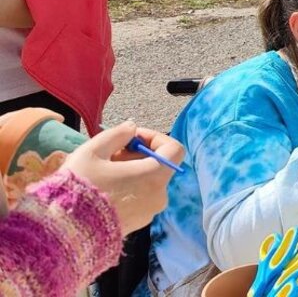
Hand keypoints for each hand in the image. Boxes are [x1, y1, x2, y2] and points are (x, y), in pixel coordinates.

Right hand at [61, 122, 185, 235]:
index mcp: (154, 176)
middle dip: (136, 155)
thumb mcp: (93, 151)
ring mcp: (149, 213)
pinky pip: (140, 198)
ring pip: (147, 182)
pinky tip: (103, 189)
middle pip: (158, 165)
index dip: (154, 138)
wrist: (62, 231)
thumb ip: (117, 135)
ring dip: (130, 171)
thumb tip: (132, 127)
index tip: (130, 138)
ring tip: (102, 172)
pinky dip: (128, 188)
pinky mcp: (137, 224)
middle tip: (109, 154)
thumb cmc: (80, 186)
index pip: (174, 150)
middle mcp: (159, 196)